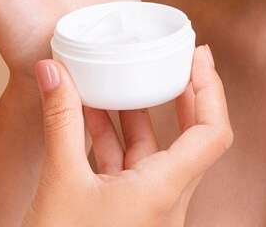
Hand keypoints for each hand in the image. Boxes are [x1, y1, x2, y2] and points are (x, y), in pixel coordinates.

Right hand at [22, 48, 232, 226]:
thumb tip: (52, 69)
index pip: (213, 134)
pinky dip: (110, 135)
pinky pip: (126, 166)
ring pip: (152, 150)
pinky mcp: (122, 214)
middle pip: (190, 137)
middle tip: (175, 54)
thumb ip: (60, 120)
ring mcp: (145, 209)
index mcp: (164, 192)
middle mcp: (165, 201)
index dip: (211, 90)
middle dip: (181, 92)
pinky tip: (87, 111)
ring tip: (117, 71)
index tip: (197, 55)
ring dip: (135, 110)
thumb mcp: (60, 180)